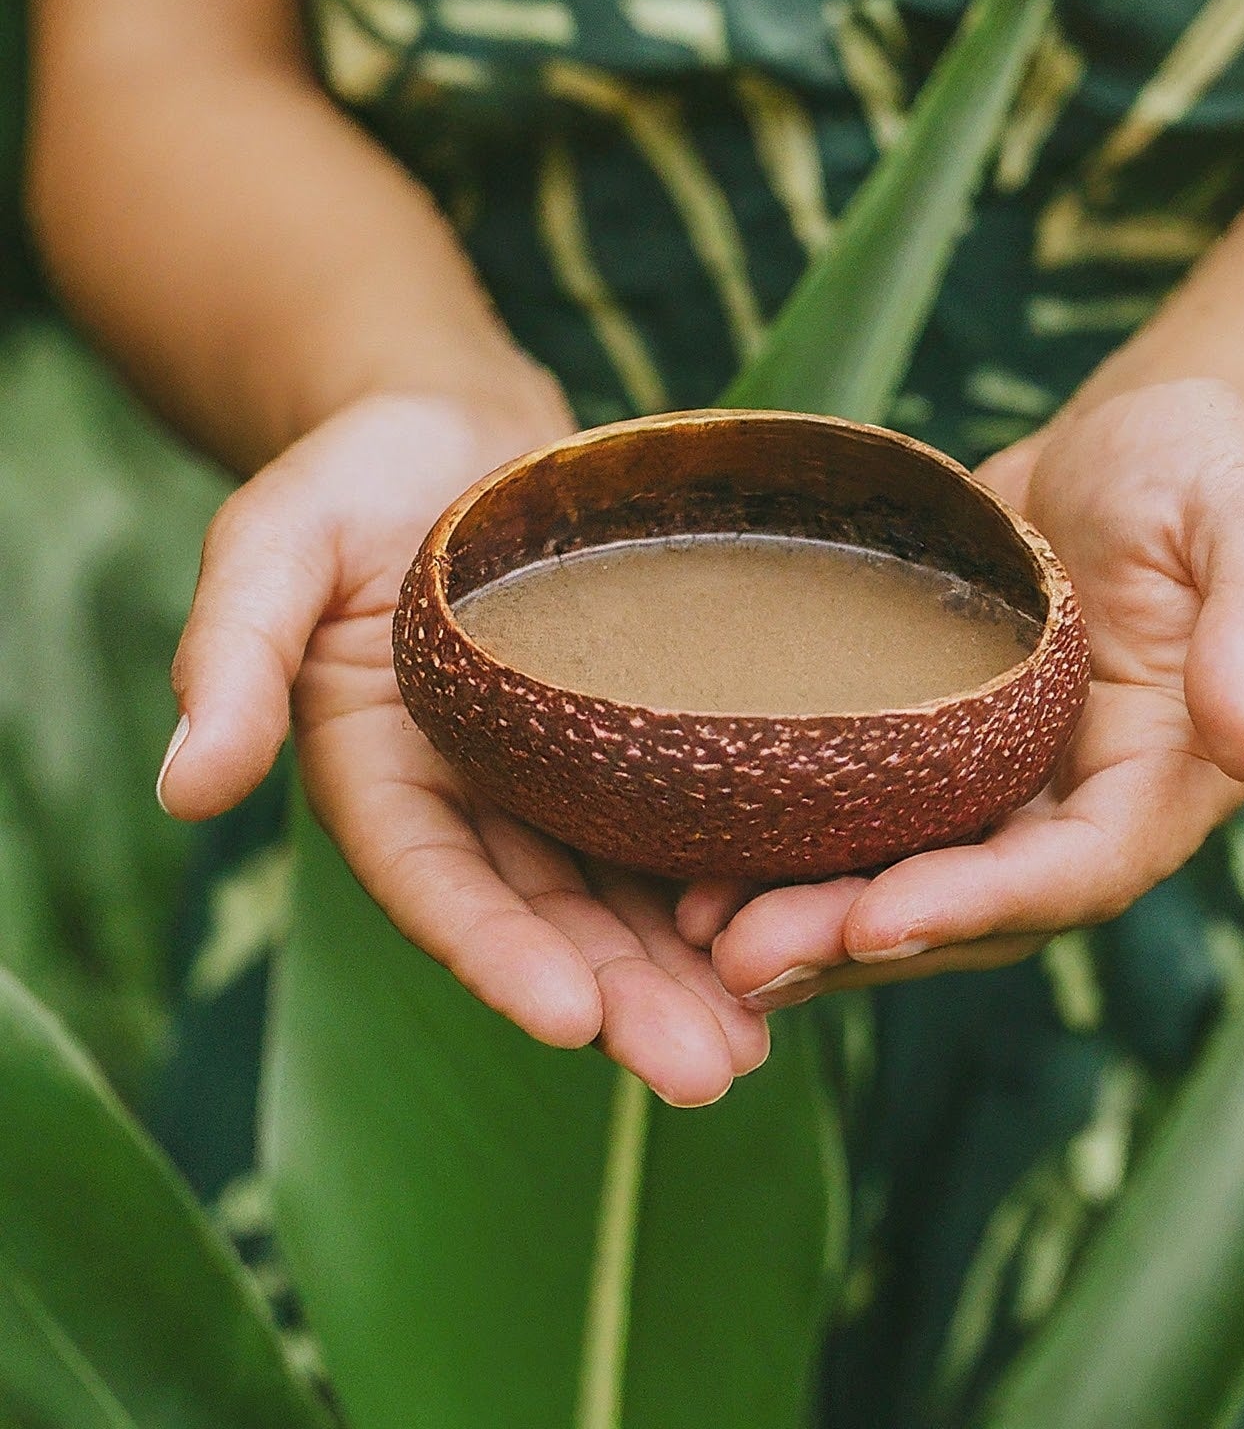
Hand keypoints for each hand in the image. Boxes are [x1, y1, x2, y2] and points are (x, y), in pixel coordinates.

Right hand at [157, 386, 768, 1105]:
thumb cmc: (359, 473)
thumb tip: (187, 787)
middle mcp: (474, 799)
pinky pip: (681, 825)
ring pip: (622, 897)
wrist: (465, 431)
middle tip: (708, 1073)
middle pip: (545, 919)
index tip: (568, 1022)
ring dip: (686, 977)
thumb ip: (232, 657)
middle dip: (620, 1002)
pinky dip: (728, 886)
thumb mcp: (276, 543)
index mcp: (381, 773)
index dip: (495, 954)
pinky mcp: (633, 743)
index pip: (434, 884)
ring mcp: (558, 779)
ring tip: (760, 1045)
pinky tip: (794, 933)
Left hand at [680, 381, 1243, 1009]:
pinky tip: (696, 866)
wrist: (1124, 447)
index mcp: (1158, 779)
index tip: (874, 923)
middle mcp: (1069, 808)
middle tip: (740, 960)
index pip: (1071, 873)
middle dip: (856, 942)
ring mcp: (994, 787)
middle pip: (966, 909)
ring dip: (805, 922)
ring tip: (696, 935)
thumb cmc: (1206, 471)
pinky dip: (788, 851)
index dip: (977, 907)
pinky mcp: (929, 749)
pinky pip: (860, 816)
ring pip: (899, 881)